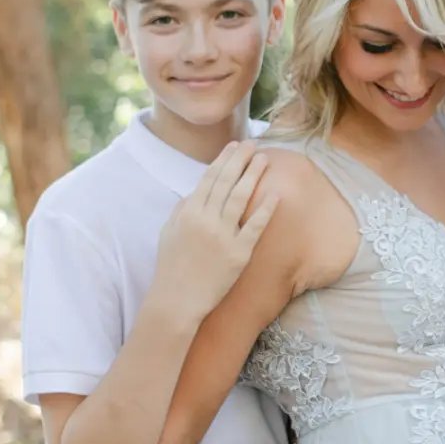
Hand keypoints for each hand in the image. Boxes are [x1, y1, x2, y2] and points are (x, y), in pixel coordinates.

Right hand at [153, 143, 277, 325]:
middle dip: (240, 160)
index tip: (234, 146)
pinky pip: (255, 227)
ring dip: (253, 175)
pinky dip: (265, 210)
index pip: (209, 178)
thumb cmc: (172, 266)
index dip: (224, 160)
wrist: (178, 299)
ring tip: (264, 159)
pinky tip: (275, 194)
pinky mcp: (239, 254)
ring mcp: (223, 236)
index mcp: (188, 212)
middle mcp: (206, 219)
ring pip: (240, 198)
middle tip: (253, 144)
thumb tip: (196, 191)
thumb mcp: (169, 232)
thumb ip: (182, 209)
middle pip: (227, 182)